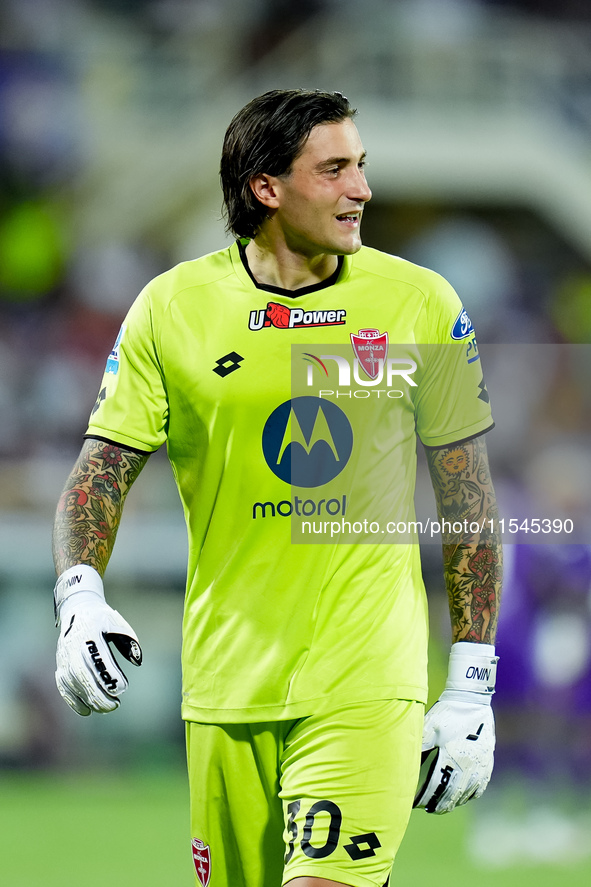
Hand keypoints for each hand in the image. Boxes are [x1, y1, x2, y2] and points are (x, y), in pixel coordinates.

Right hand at [54, 565, 141, 715]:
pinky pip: (63, 685)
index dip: (109, 675)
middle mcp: (73, 646)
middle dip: (98, 693)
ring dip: (88, 699)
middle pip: (83, 675)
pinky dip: (73, 700)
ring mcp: (64, 656)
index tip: (123, 688)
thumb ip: (128, 640)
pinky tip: (86, 710)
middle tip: (114, 705)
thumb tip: (137, 660)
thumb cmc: (102, 618)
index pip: (98, 658)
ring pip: (72, 683)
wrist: (77, 609)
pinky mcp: (60, 664)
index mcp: (90, 633)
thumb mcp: (117, 622)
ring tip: (105, 708)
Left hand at [413, 643, 497, 813]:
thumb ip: (418, 748)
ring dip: (453, 802)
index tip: (414, 803)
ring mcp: (481, 765)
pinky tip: (462, 797)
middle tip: (426, 808)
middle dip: (438, 805)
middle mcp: (468, 766)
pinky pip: (480, 787)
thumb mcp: (428, 728)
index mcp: (452, 758)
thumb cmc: (446, 713)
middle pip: (452, 796)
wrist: (471, 700)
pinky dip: (470, 795)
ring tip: (441, 806)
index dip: (424, 798)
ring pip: (467, 794)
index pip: (436, 787)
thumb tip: (404, 765)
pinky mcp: (487, 762)